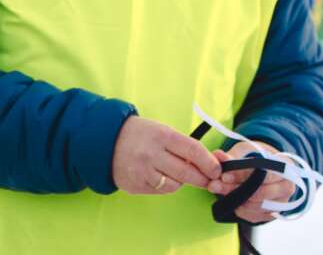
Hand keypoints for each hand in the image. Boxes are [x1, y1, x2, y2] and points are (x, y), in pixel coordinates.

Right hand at [112, 116, 226, 194]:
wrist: (105, 141)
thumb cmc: (140, 134)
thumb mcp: (161, 131)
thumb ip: (182, 146)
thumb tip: (207, 164)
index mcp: (161, 136)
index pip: (193, 150)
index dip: (209, 163)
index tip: (217, 169)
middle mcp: (152, 154)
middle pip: (187, 173)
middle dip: (202, 178)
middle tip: (208, 180)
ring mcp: (142, 171)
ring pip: (175, 185)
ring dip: (180, 181)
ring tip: (174, 172)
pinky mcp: (136, 185)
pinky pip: (160, 191)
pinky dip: (165, 185)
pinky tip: (158, 175)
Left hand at [211, 142, 296, 223]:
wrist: (269, 171)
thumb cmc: (258, 159)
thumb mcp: (247, 152)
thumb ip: (233, 155)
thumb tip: (217, 155)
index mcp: (286, 167)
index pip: (264, 174)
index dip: (242, 175)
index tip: (224, 176)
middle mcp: (287, 187)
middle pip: (260, 192)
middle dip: (235, 189)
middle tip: (214, 186)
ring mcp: (282, 203)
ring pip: (257, 206)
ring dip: (235, 200)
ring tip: (218, 192)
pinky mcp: (273, 215)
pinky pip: (255, 216)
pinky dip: (241, 210)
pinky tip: (230, 201)